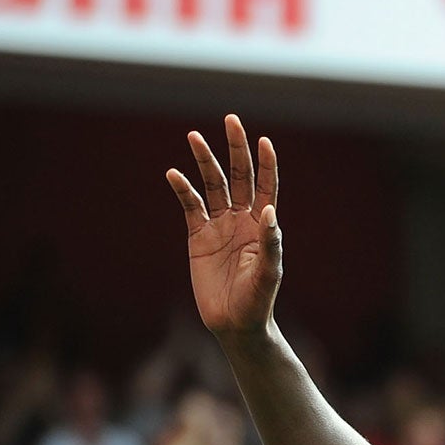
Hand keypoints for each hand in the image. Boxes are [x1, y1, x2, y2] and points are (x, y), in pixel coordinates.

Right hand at [168, 114, 281, 337]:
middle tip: (231, 120)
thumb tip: (270, 210)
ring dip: (204, 161)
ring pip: (211, 185)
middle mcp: (242, 219)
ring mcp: (219, 225)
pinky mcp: (198, 236)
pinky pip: (189, 206)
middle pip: (238, 176)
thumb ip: (271, 242)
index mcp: (263, 225)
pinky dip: (182, 189)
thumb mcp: (269, 273)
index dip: (266, 164)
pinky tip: (174, 174)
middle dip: (235, 149)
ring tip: (194, 137)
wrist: (235, 324)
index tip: (264, 141)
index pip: (266, 187)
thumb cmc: (258, 300)